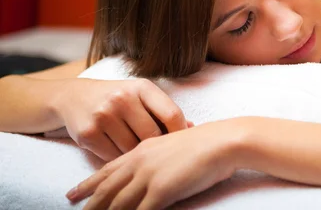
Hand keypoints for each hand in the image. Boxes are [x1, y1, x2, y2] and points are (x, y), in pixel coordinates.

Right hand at [54, 78, 189, 161]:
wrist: (74, 97)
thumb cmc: (118, 98)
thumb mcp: (141, 96)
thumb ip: (164, 110)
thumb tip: (192, 128)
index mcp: (142, 87)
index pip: (171, 114)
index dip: (180, 133)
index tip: (180, 144)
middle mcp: (123, 98)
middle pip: (152, 136)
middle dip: (156, 147)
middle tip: (155, 151)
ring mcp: (104, 115)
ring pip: (132, 150)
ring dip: (135, 154)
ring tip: (132, 146)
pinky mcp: (88, 133)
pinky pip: (113, 157)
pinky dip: (118, 158)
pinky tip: (116, 149)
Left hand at [67, 120, 237, 209]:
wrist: (222, 141)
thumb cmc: (205, 142)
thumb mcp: (172, 144)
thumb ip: (156, 158)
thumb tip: (149, 173)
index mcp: (142, 150)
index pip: (108, 169)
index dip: (88, 183)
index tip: (73, 193)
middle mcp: (140, 162)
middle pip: (106, 189)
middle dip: (90, 205)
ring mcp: (148, 177)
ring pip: (118, 204)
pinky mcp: (161, 191)